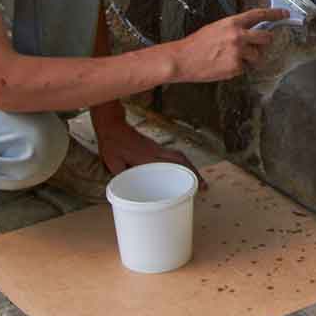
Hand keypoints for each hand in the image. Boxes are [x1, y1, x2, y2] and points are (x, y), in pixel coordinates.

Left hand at [93, 116, 208, 189]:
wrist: (113, 126)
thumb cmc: (112, 144)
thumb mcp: (112, 162)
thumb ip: (123, 175)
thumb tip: (128, 189)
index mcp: (147, 157)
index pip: (173, 165)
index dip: (187, 174)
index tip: (197, 186)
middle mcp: (156, 151)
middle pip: (182, 160)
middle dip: (195, 173)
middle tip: (204, 186)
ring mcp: (157, 148)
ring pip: (179, 157)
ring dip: (190, 168)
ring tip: (197, 180)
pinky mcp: (155, 147)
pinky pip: (173, 155)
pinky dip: (182, 164)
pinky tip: (182, 172)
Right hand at [171, 8, 286, 82]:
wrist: (182, 59)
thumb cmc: (196, 44)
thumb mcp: (217, 28)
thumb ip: (235, 29)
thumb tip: (251, 32)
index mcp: (232, 23)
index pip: (259, 15)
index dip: (275, 14)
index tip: (284, 14)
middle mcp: (238, 36)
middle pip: (266, 38)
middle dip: (265, 42)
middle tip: (258, 45)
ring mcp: (238, 52)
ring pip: (258, 56)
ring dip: (250, 58)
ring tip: (232, 58)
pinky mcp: (236, 67)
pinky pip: (245, 68)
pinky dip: (238, 68)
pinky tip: (224, 65)